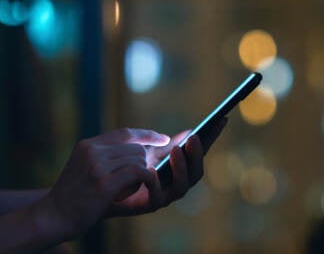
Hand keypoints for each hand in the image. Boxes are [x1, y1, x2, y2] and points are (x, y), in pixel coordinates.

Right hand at [35, 129, 169, 239]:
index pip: (125, 132)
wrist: (53, 216)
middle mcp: (92, 151)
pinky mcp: (103, 183)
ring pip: (139, 159)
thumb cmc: (74, 194)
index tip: (163, 138)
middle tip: (141, 177)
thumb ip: (108, 155)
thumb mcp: (86, 166)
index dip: (147, 134)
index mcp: (88, 145)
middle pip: (136, 147)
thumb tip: (141, 149)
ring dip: (143, 173)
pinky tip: (145, 185)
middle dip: (144, 162)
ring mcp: (97, 166)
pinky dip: (148, 178)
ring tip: (131, 187)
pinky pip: (139, 172)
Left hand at [107, 117, 227, 216]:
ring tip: (176, 149)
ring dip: (182, 167)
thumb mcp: (146, 149)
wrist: (102, 185)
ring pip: (183, 185)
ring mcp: (164, 195)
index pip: (198, 153)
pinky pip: (158, 195)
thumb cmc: (125, 165)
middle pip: (196, 171)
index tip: (221, 119)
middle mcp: (175, 183)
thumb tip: (189, 132)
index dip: (211, 137)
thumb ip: (165, 143)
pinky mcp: (148, 205)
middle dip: (197, 154)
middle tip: (194, 137)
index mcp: (177, 168)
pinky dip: (157, 182)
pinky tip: (152, 168)